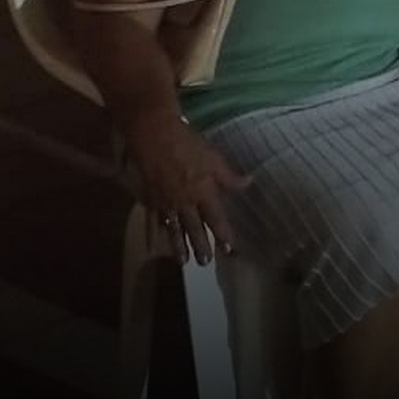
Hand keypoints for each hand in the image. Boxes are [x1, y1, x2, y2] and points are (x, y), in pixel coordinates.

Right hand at [123, 109, 247, 264]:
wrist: (153, 135)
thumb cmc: (187, 142)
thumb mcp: (213, 157)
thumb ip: (229, 176)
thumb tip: (248, 183)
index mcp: (203, 191)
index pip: (217, 219)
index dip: (224, 236)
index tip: (230, 251)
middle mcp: (185, 202)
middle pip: (195, 229)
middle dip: (201, 246)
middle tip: (205, 263)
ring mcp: (166, 203)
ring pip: (174, 230)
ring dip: (179, 246)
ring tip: (183, 261)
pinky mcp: (150, 199)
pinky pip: (153, 222)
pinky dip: (155, 234)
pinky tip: (155, 244)